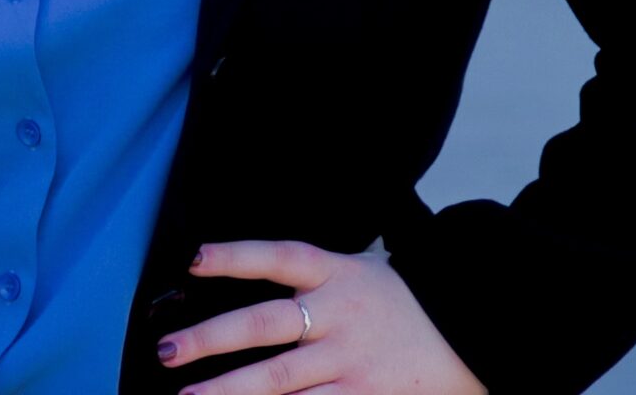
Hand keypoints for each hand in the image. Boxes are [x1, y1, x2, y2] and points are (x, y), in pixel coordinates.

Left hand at [155, 238, 488, 394]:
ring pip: (279, 382)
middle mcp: (339, 315)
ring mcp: (352, 362)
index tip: (194, 259)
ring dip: (228, 393)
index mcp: (337, 272)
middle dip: (210, 339)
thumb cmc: (398, 304)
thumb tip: (245, 280)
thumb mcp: (357, 272)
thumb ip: (307, 278)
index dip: (236, 255)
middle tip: (166, 351)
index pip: (278, 256)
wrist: (469, 336)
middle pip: (266, 324)